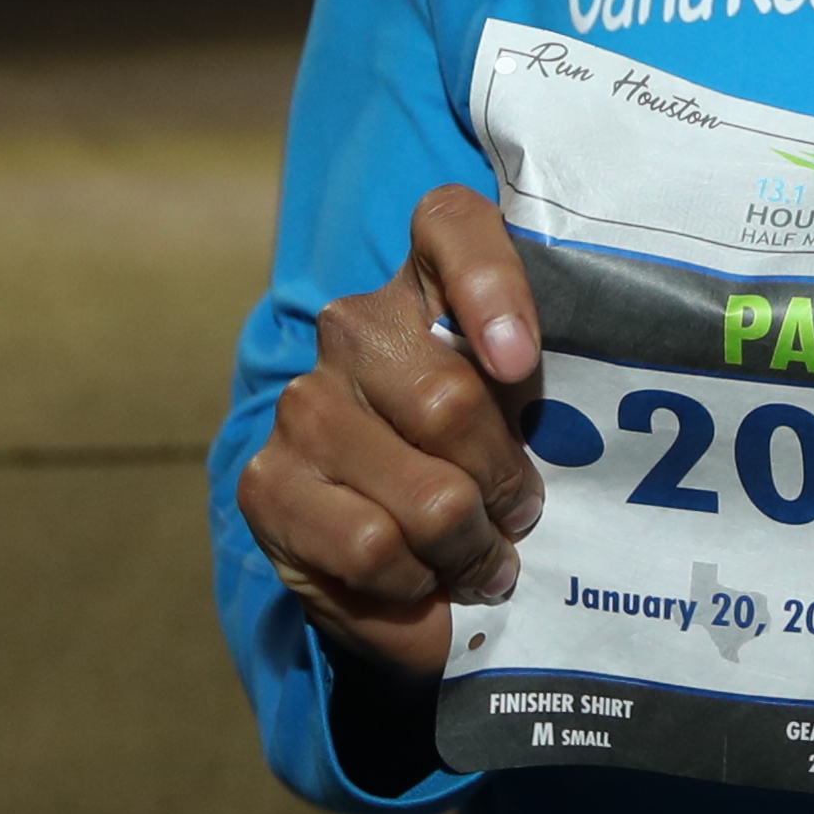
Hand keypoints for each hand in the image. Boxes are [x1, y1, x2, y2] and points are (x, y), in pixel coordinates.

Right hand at [236, 184, 546, 683]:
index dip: (489, 285)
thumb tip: (540, 485)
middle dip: (505, 487)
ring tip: (478, 563)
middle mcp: (356, 326)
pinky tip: (419, 582)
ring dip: (466, 551)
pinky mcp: (268, 480)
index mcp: (430, 278)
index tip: (520, 361)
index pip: (453, 227)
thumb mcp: (525, 417)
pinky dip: (412, 586)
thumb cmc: (480, 459)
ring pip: (422, 496)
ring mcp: (307, 402)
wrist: (384, 535)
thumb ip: (545, 408)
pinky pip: (369, 548)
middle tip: (520, 521)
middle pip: (451, 403)